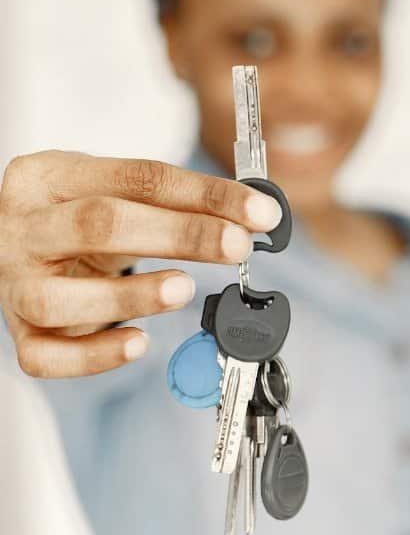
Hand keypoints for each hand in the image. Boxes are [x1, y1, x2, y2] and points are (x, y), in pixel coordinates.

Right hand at [0, 150, 281, 377]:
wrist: (23, 249)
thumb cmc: (83, 221)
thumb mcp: (122, 195)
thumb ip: (182, 202)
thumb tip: (257, 217)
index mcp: (49, 177)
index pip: (138, 177)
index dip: (206, 195)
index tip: (260, 212)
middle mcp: (23, 228)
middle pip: (99, 225)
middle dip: (179, 235)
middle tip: (237, 246)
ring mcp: (13, 284)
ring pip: (57, 297)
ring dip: (131, 296)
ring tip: (185, 290)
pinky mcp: (19, 333)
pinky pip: (46, 356)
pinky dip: (95, 356)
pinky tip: (138, 343)